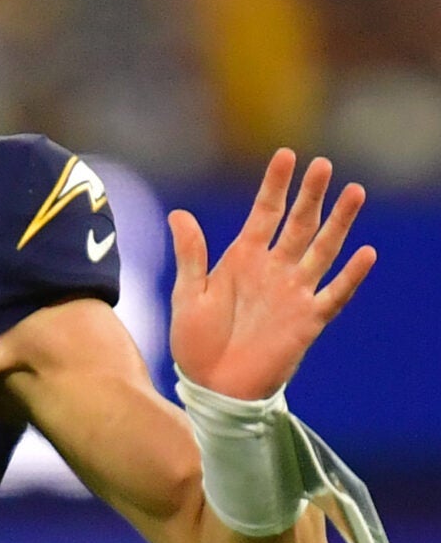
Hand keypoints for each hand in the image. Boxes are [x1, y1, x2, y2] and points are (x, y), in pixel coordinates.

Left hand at [169, 149, 374, 400]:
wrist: (212, 386)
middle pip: (299, 224)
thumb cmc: (195, 342)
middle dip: (311, 195)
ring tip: (354, 192)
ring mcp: (294, 293)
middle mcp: (273, 270)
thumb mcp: (189, 294)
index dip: (275, 185)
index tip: (285, 155)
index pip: (265, 213)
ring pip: (322, 250)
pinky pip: (334, 294)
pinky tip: (365, 253)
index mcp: (243, 258)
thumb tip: (178, 214)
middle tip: (323, 164)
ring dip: (338, 223)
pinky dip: (349, 276)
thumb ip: (191, 254)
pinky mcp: (308, 320)